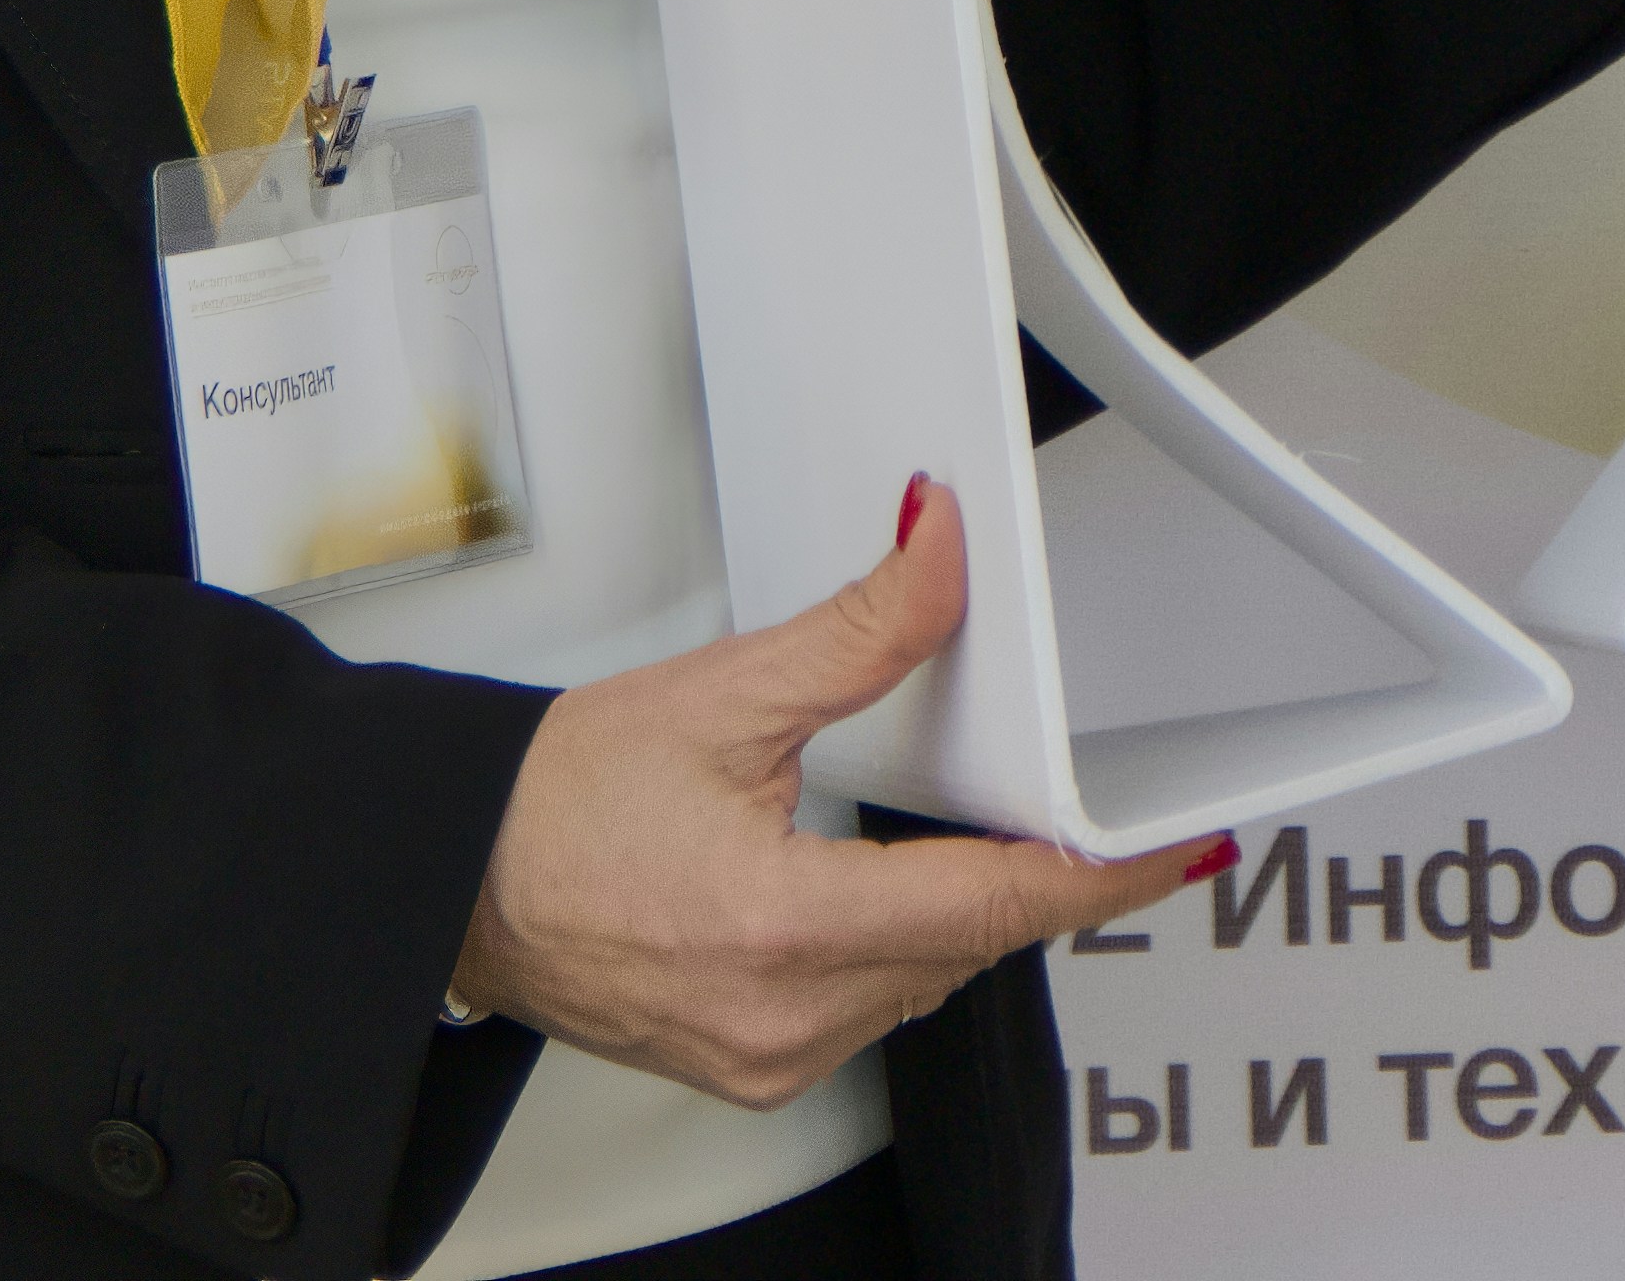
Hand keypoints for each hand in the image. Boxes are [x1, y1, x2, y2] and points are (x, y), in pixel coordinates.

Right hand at [454, 482, 1213, 1105]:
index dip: (1099, 872)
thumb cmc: (546, 805)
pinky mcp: (754, 1070)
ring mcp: (769, 1058)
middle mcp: (783, 1017)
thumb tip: (939, 553)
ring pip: (930, 978)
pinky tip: (894, 886)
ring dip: (962, 906)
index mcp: (780, 927)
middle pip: (971, 940)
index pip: (992, 904)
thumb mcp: (722, 694)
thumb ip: (859, 631)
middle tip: (1082, 802)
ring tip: (981, 830)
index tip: (1172, 847)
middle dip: (1029, 868)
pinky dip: (904, 944)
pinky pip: (876, 1007)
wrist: (452, 884)